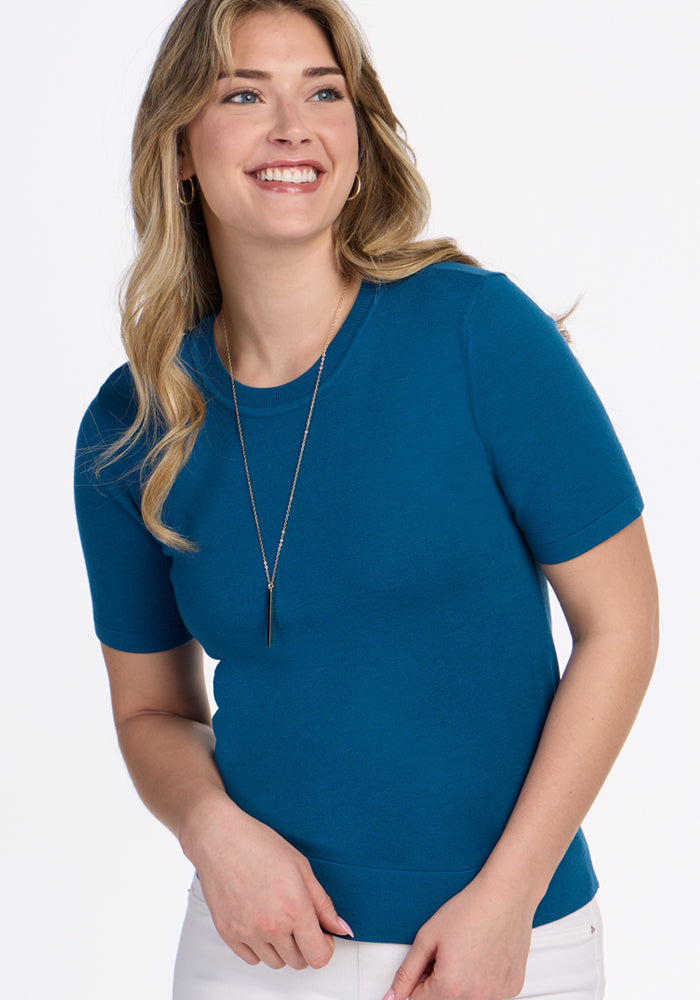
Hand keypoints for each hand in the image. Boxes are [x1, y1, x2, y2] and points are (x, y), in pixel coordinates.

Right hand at [180, 792, 352, 969]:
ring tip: (279, 920)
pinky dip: (260, 948)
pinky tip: (261, 925)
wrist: (220, 839)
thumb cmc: (258, 845)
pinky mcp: (228, 934)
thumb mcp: (301, 868)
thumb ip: (323, 904)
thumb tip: (340, 928)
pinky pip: (251, 958)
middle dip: (305, 945)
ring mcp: (248, 933)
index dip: (326, 947)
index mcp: (295, 909)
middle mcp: (272, 926)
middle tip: (301, 922)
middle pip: (299, 962)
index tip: (323, 935)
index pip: (319, 956)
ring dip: (283, 948)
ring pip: (276, 963)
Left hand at [383, 873, 535, 999]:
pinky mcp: (512, 988)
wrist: (505, 895)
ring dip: (462, 982)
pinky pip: (490, 993)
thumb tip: (391, 997)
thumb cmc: (468, 910)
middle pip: (444, 999)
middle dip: (440, 981)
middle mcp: (475, 998)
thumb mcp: (427, 938)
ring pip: (467, 997)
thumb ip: (406, 972)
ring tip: (469, 952)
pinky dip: (484, 979)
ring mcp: (497, 995)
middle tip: (450, 952)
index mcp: (449, 987)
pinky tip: (486, 955)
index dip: (419, 979)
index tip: (429, 960)